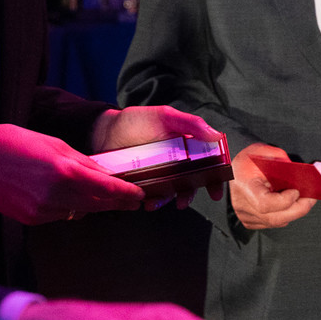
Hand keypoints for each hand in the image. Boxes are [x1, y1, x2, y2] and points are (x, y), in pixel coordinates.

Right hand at [0, 124, 144, 223]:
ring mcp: (43, 210)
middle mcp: (56, 194)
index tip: (138, 195)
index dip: (126, 194)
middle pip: (97, 205)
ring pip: (78, 212)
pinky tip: (61, 195)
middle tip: (129, 201)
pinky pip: (60, 216)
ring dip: (90, 205)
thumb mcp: (55, 145)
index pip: (106, 189)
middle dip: (115, 203)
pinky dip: (67, 208)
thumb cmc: (17, 144)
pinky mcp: (32, 219)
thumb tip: (104, 175)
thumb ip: (82, 163)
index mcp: (64, 170)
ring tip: (94, 194)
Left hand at [92, 106, 226, 203]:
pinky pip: (150, 196)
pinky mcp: (143, 184)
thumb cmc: (136, 120)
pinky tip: (143, 200)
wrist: (104, 131)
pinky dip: (149, 201)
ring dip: (166, 201)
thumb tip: (216, 135)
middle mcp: (176, 163)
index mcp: (186, 147)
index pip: (207, 164)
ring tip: (154, 202)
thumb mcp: (164, 116)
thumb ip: (190, 123)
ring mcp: (159, 175)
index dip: (215, 176)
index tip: (216, 188)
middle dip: (189, 195)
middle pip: (190, 183)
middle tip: (183, 201)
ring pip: (170, 192)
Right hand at [229, 144, 315, 230]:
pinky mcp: (249, 220)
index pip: (265, 204)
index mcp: (244, 187)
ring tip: (304, 200)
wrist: (232, 167)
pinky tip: (289, 205)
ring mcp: (245, 215)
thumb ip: (282, 161)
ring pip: (275, 222)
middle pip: (274, 218)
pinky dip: (283, 215)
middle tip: (311, 198)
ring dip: (293, 212)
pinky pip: (271, 224)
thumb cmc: (248, 159)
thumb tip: (299, 175)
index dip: (284, 201)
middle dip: (298, 209)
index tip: (296, 191)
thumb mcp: (264, 151)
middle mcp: (242, 205)